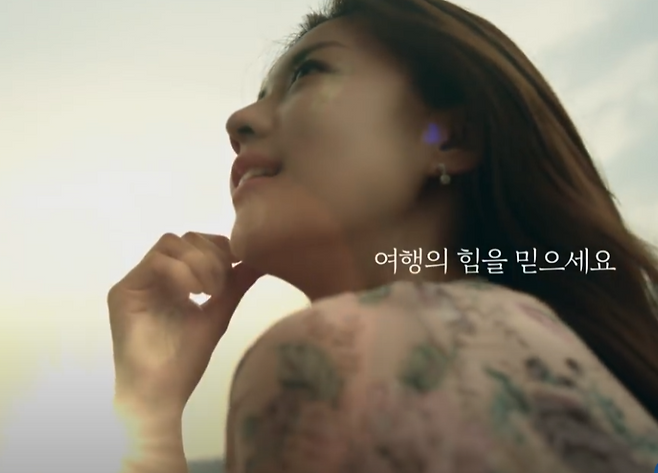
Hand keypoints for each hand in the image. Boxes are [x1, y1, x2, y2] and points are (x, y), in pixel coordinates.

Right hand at [107, 232, 261, 413]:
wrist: (160, 394)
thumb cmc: (185, 359)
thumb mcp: (217, 314)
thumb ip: (234, 286)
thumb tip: (259, 262)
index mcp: (172, 279)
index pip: (195, 242)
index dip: (219, 247)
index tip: (237, 267)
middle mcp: (151, 276)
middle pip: (183, 238)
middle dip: (211, 256)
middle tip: (220, 288)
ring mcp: (136, 282)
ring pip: (169, 243)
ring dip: (198, 263)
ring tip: (208, 293)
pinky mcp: (124, 292)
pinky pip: (155, 262)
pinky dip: (182, 272)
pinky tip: (194, 295)